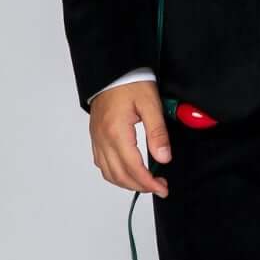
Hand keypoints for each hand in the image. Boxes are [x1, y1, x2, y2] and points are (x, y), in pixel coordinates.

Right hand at [88, 78, 169, 196]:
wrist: (112, 71)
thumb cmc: (131, 83)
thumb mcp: (151, 104)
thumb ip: (157, 133)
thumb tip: (163, 158)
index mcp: (116, 132)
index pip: (132, 167)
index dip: (148, 182)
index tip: (162, 188)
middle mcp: (103, 139)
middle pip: (119, 175)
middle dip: (140, 186)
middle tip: (159, 187)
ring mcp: (97, 138)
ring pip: (108, 172)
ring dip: (126, 183)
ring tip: (146, 182)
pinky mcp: (96, 136)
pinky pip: (101, 163)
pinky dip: (115, 173)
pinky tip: (128, 172)